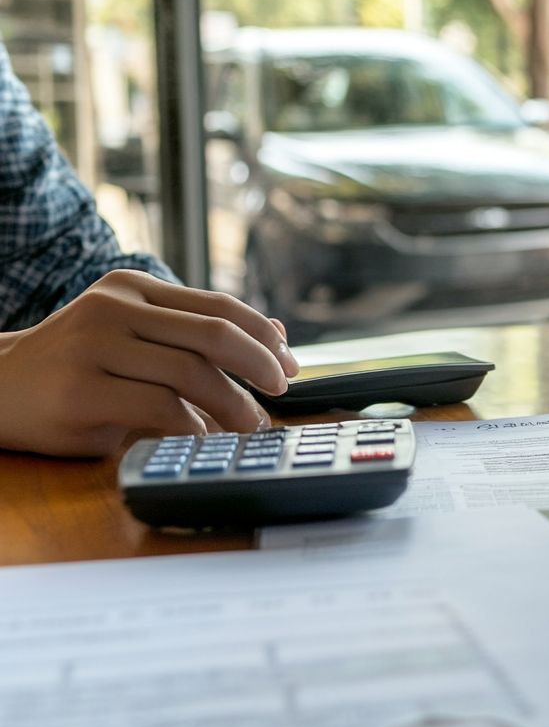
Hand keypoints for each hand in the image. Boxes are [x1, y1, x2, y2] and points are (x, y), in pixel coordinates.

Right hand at [0, 270, 299, 456]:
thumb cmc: (79, 365)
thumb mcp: (136, 335)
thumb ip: (196, 333)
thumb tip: (279, 335)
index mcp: (134, 288)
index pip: (219, 306)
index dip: (264, 337)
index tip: (290, 366)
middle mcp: (114, 308)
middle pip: (214, 334)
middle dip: (260, 367)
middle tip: (281, 394)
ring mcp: (93, 347)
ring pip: (192, 373)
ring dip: (235, 406)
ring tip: (251, 426)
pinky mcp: (81, 392)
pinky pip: (160, 408)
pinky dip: (195, 426)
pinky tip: (204, 437)